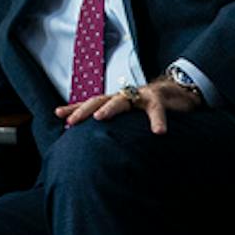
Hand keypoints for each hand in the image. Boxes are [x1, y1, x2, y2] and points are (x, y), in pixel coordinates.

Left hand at [55, 79, 201, 133]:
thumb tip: (97, 141)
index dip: (75, 108)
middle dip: (83, 110)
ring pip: (122, 100)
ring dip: (110, 109)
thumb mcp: (130, 116)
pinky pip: (157, 110)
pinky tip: (158, 132)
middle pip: (99, 100)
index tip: (58, 114)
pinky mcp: (159, 99)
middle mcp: (123, 96)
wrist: (177, 92)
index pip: (90, 104)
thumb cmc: (149, 107)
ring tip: (100, 118)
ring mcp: (140, 95)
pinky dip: (157, 121)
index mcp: (115, 101)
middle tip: (71, 121)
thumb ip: (116, 126)